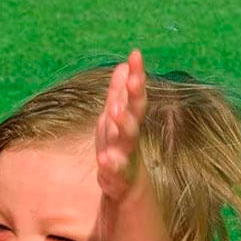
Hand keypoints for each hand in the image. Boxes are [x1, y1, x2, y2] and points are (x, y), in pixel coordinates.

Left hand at [95, 50, 147, 201]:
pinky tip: (103, 159)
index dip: (136, 74)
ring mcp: (125, 155)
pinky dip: (109, 165)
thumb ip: (119, 93)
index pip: (135, 93)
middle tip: (134, 78)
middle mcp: (129, 134)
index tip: (135, 54)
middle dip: (135, 94)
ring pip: (127, 138)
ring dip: (123, 124)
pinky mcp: (117, 176)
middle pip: (135, 112)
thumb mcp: (115, 117)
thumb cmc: (119, 147)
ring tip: (115, 110)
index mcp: (129, 118)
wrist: (125, 186)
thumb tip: (122, 64)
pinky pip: (114, 170)